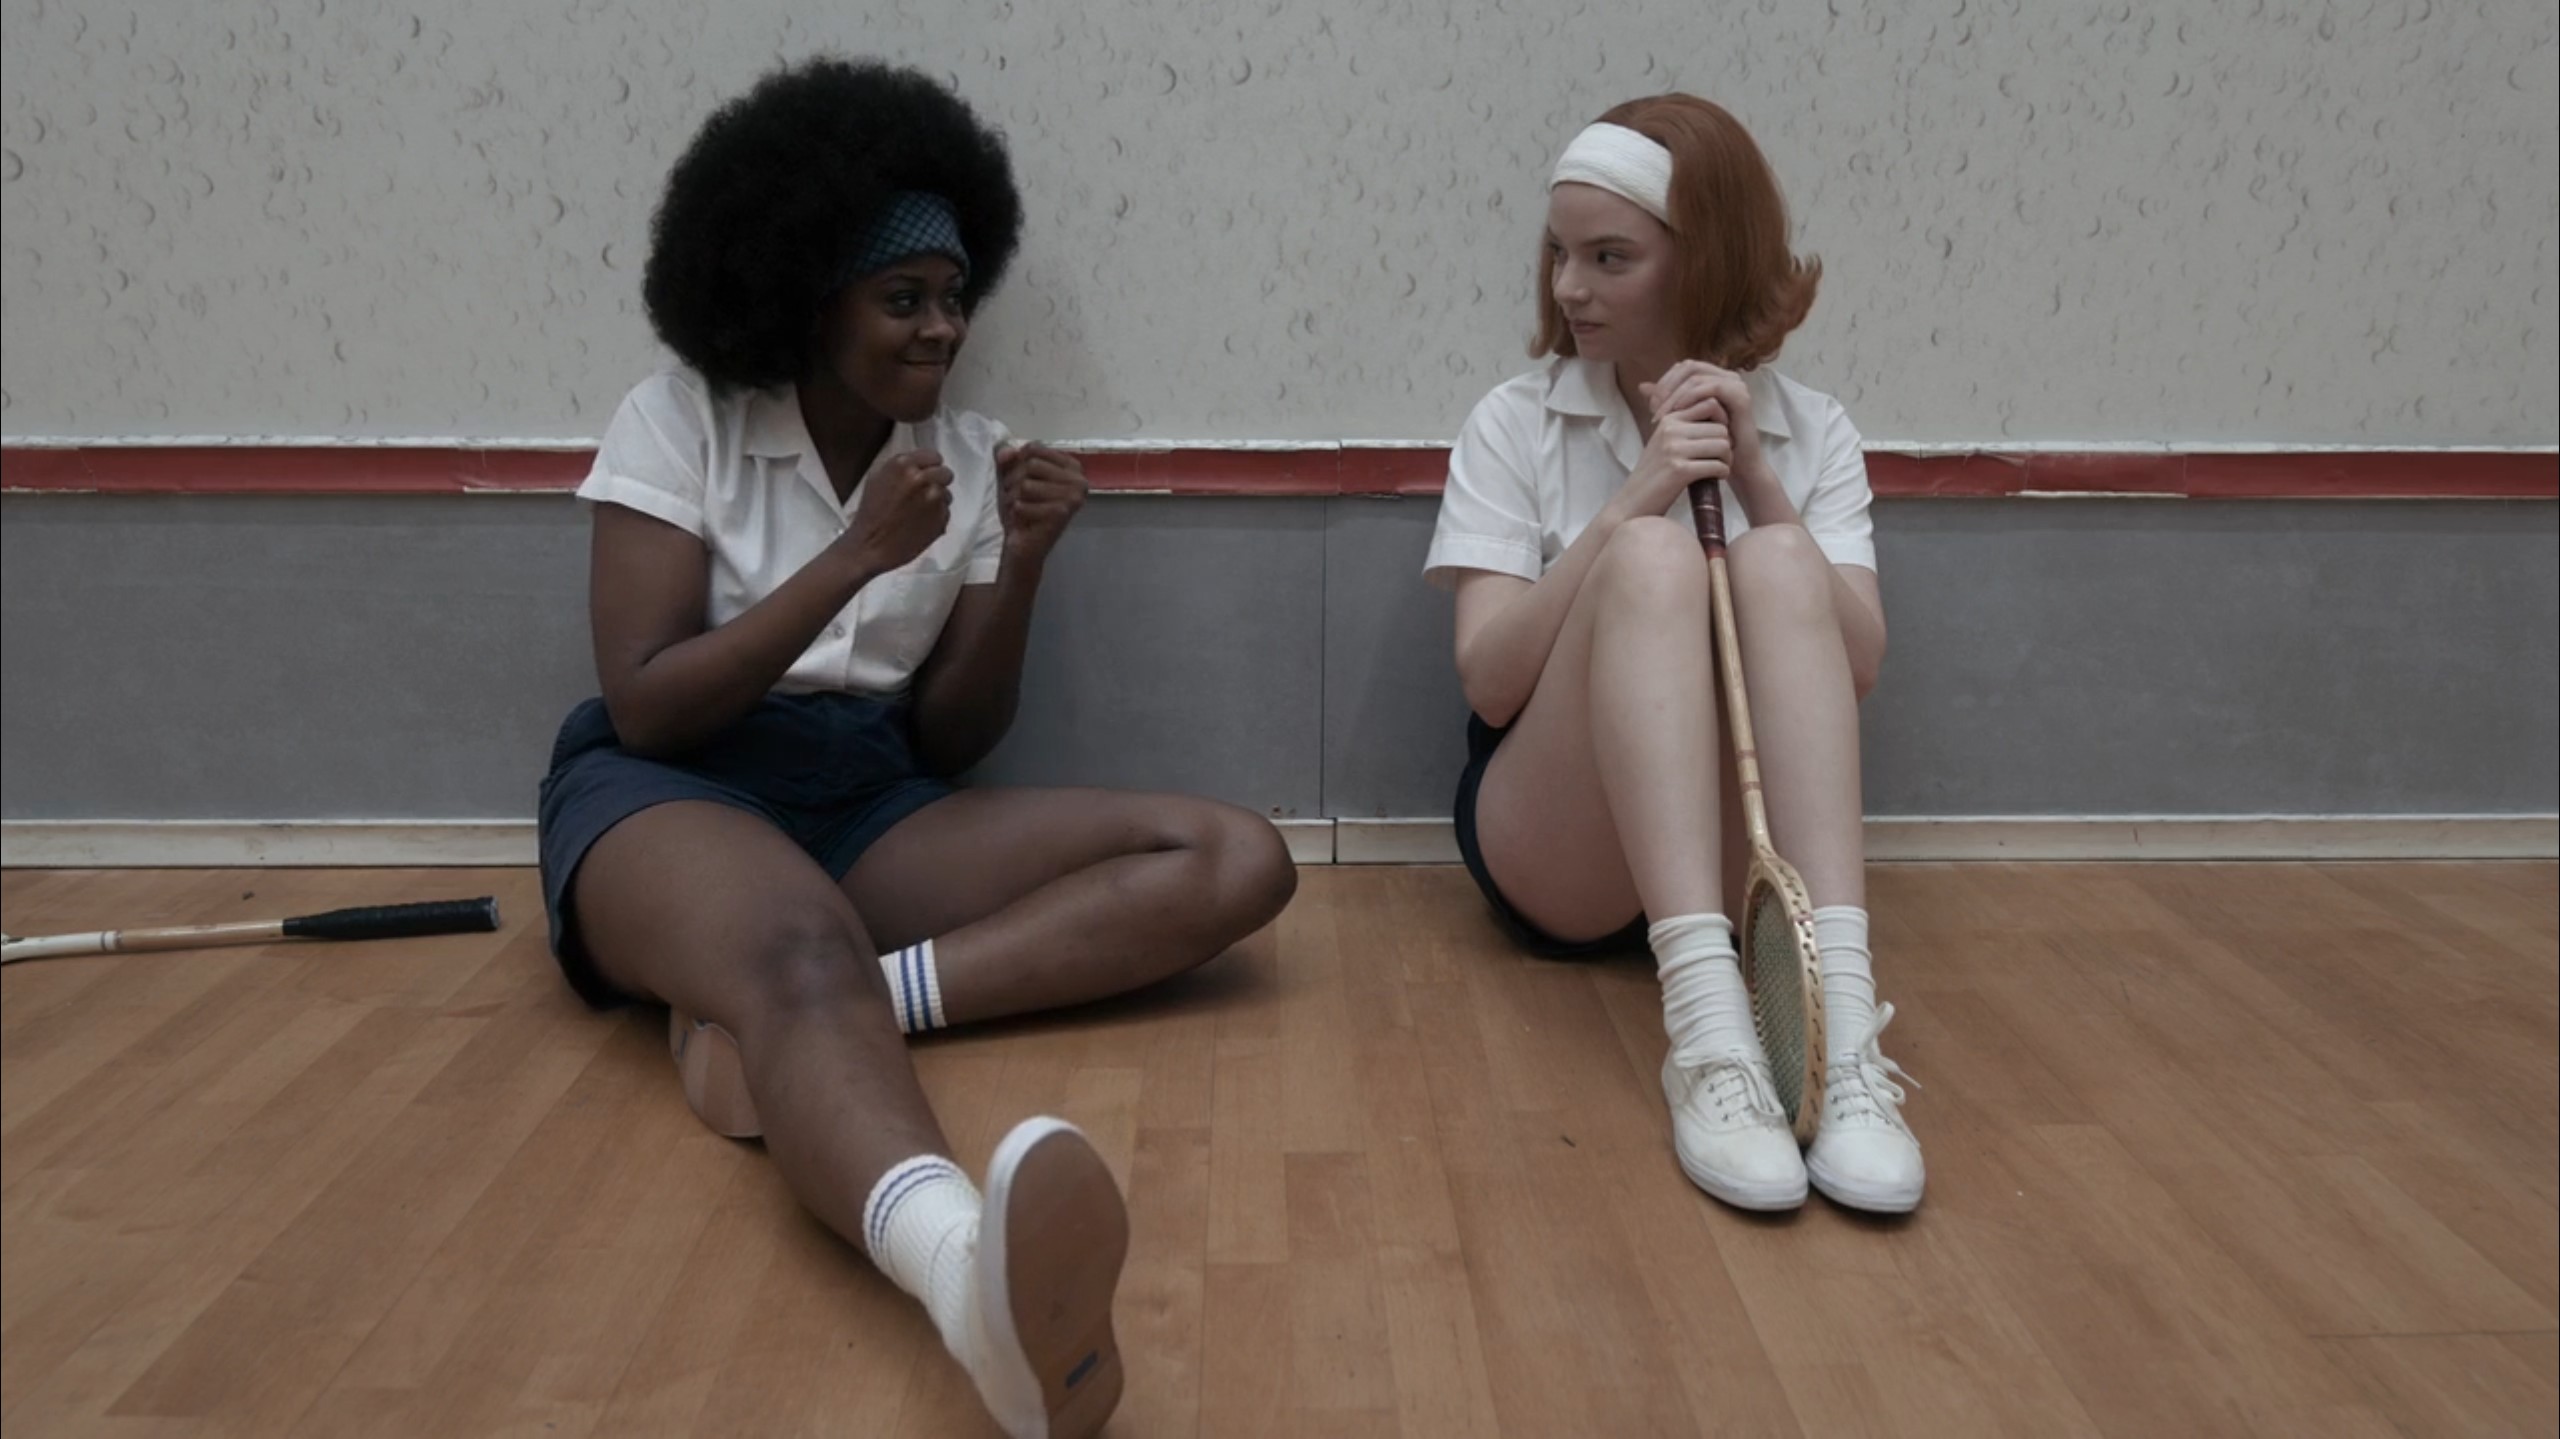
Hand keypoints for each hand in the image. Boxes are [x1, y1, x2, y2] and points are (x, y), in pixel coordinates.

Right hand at [842, 449, 952, 574]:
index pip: (934, 457)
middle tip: (924, 494)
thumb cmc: (870, 514)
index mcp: (903, 465)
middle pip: (946, 473)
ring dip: (937, 501)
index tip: (926, 475)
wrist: (870, 546)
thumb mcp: (876, 479)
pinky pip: (946, 512)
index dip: (930, 467)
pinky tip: (920, 523)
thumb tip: (919, 464)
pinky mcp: (941, 518)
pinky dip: (937, 517)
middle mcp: (922, 479)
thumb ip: (901, 468)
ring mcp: (934, 499)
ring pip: (947, 494)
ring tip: (918, 512)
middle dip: (937, 482)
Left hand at [997, 442, 1087, 564]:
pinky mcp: (1062, 513)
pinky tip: (1024, 520)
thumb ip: (1008, 457)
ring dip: (1013, 498)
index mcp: (1072, 466)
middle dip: (1014, 481)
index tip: (1020, 480)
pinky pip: (1023, 503)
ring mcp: (1073, 496)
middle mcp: (1079, 479)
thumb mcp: (1012, 475)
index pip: (1034, 448)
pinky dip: (1017, 513)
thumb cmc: (1021, 507)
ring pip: (1026, 484)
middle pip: (1031, 464)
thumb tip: (1005, 453)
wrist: (1024, 545)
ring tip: (1020, 508)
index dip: (1017, 463)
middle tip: (1018, 498)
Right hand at [1620, 368, 1733, 516]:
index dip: (1722, 420)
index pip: (1710, 404)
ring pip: (1722, 445)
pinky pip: (1717, 466)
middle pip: (1721, 428)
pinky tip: (1717, 478)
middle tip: (1722, 459)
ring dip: (1727, 460)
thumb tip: (1717, 411)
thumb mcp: (1664, 442)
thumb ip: (1685, 426)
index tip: (1718, 438)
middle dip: (1727, 445)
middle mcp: (1670, 430)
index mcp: (1668, 420)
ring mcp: (1674, 449)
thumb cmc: (1654, 475)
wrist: (1633, 503)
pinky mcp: (1679, 470)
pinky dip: (1723, 473)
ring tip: (1720, 468)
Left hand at [1643, 359, 1767, 486]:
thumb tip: (1641, 386)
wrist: (1734, 465)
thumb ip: (1665, 400)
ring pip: (1697, 376)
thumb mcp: (1682, 419)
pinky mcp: (1740, 396)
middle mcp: (1726, 376)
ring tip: (1663, 414)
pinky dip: (1692, 397)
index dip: (1665, 381)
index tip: (1651, 404)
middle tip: (1654, 407)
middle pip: (1689, 367)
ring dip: (1675, 394)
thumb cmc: (1708, 444)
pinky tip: (1679, 411)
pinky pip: (1712, 388)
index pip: (1683, 367)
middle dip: (1668, 386)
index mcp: (1713, 378)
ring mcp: (1735, 384)